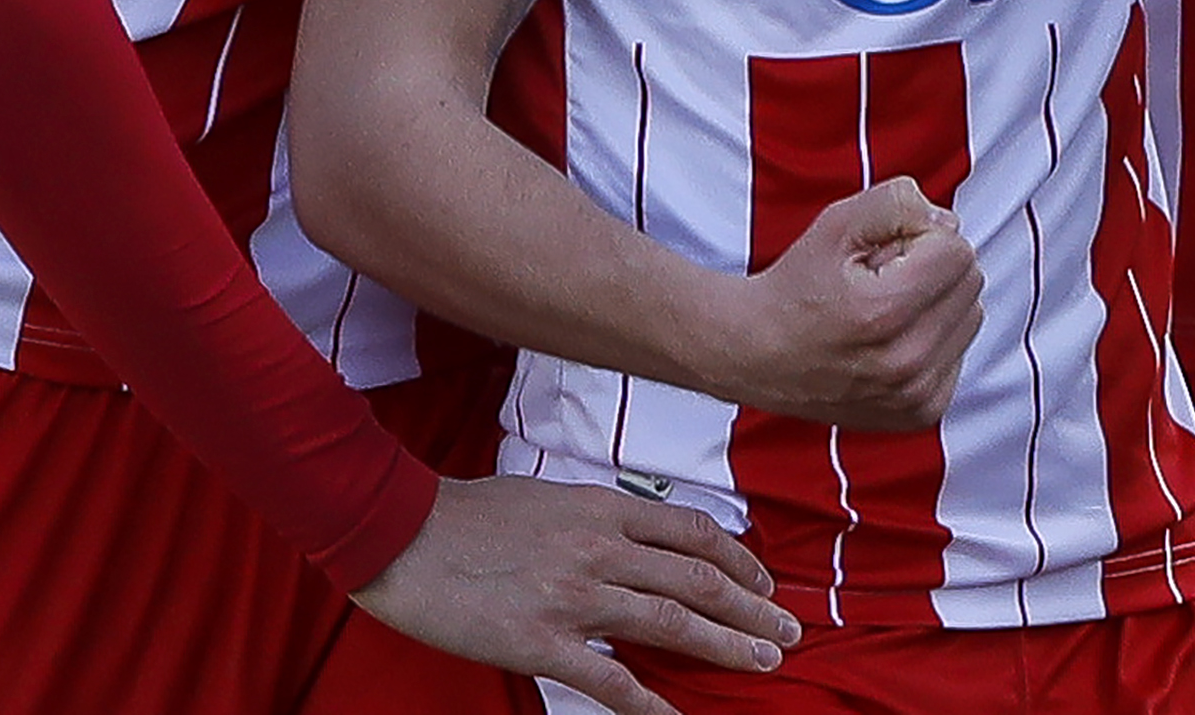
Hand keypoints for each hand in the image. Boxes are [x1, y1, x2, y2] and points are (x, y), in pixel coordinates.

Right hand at [353, 474, 797, 714]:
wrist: (404, 532)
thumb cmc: (471, 514)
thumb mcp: (550, 498)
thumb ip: (599, 519)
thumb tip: (639, 541)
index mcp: (602, 510)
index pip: (692, 532)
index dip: (738, 559)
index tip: (764, 581)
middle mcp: (600, 549)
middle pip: (697, 579)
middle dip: (751, 607)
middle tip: (790, 631)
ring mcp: (575, 597)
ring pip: (671, 623)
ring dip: (725, 644)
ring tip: (764, 660)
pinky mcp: (542, 643)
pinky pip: (611, 679)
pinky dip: (650, 703)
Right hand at [726, 176, 985, 428]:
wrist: (758, 354)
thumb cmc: (795, 288)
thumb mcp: (836, 224)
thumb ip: (897, 203)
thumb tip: (947, 222)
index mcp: (884, 313)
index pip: (957, 249)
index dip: (921, 236)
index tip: (885, 250)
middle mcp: (905, 363)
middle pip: (970, 281)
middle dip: (933, 267)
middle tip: (882, 277)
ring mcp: (914, 395)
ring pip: (971, 315)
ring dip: (938, 301)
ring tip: (886, 308)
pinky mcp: (921, 412)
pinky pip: (960, 351)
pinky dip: (935, 337)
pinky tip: (893, 337)